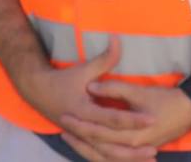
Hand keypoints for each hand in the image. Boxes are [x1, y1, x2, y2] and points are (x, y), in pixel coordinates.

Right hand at [17, 39, 157, 160]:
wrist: (36, 92)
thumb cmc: (62, 80)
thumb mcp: (83, 70)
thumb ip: (103, 58)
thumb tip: (118, 39)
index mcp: (82, 112)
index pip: (111, 119)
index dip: (132, 119)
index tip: (152, 119)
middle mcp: (80, 129)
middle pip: (108, 144)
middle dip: (131, 150)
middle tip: (154, 150)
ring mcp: (79, 137)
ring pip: (103, 155)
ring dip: (124, 159)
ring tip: (148, 161)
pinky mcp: (80, 141)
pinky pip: (98, 155)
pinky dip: (114, 160)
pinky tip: (131, 161)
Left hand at [61, 81, 190, 160]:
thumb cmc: (166, 100)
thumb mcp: (140, 92)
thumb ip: (116, 89)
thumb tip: (92, 87)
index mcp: (130, 134)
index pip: (97, 132)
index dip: (80, 124)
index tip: (65, 114)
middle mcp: (130, 147)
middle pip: (97, 146)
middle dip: (78, 137)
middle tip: (63, 126)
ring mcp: (134, 151)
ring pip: (103, 155)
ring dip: (85, 147)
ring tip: (71, 138)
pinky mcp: (138, 151)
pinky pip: (113, 157)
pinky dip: (100, 154)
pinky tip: (90, 148)